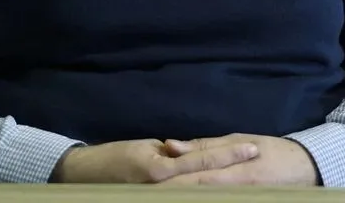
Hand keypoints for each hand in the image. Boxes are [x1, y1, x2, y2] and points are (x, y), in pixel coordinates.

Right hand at [49, 138, 259, 183]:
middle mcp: (162, 187)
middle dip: (235, 173)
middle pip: (207, 180)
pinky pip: (188, 197)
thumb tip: (195, 154)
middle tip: (260, 162)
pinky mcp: (156, 199)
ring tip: (253, 182)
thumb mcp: (145, 150)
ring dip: (227, 187)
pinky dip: (206, 194)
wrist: (84, 179)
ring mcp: (160, 197)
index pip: (202, 159)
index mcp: (161, 168)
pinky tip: (223, 192)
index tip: (252, 147)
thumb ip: (172, 154)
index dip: (228, 154)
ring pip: (201, 192)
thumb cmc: (115, 160)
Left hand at [158, 134, 318, 185]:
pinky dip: (199, 197)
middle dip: (170, 193)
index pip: (194, 178)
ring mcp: (242, 198)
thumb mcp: (239, 139)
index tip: (146, 182)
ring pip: (204, 198)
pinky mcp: (245, 199)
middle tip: (144, 193)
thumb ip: (205, 146)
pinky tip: (183, 195)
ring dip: (181, 196)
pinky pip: (217, 199)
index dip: (169, 182)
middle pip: (196, 193)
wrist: (307, 168)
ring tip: (155, 195)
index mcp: (234, 171)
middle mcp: (237, 189)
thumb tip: (171, 145)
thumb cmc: (271, 150)